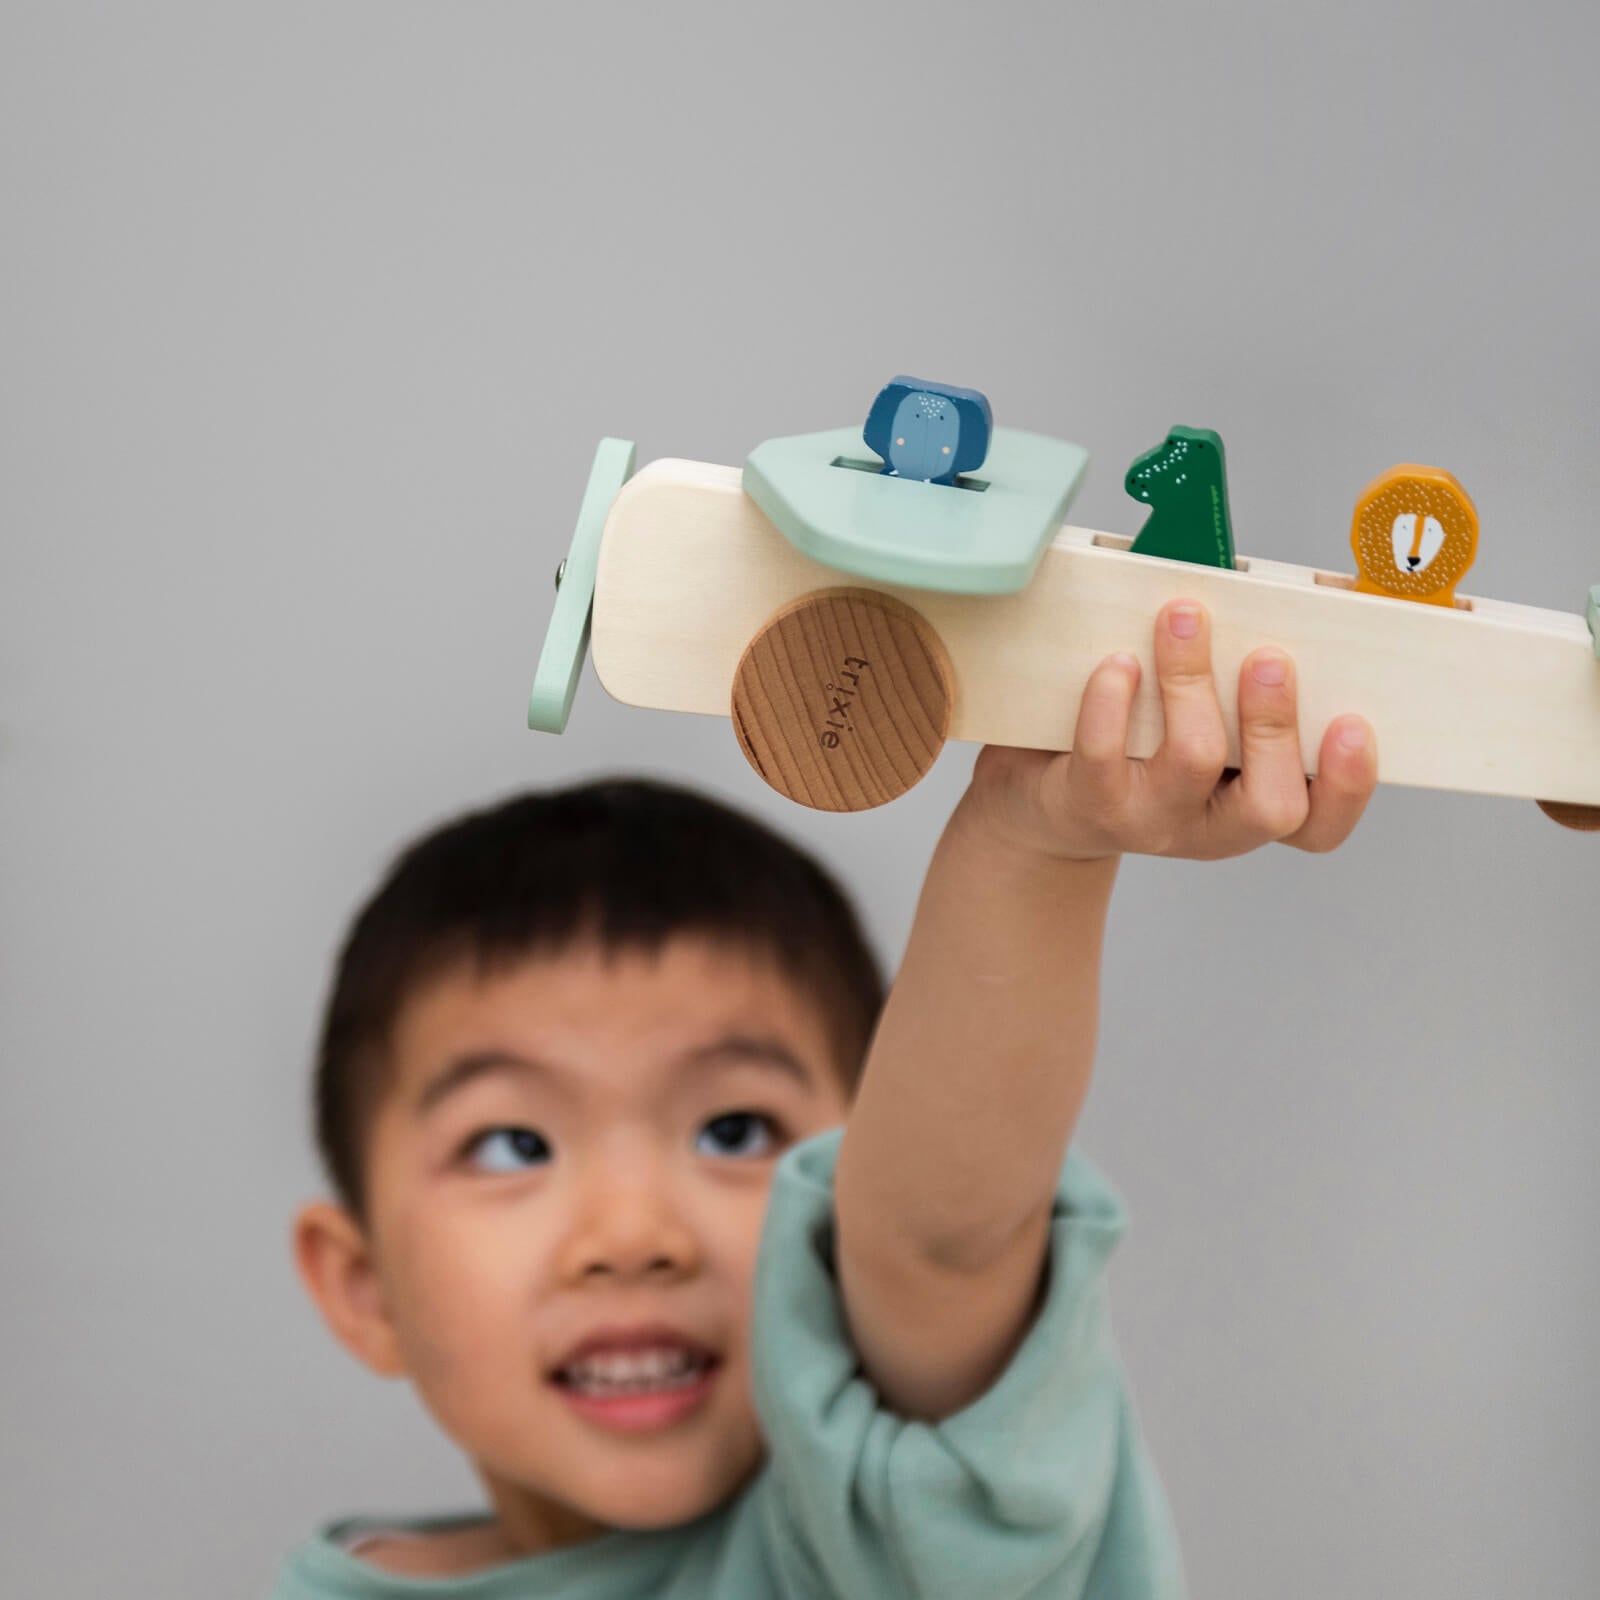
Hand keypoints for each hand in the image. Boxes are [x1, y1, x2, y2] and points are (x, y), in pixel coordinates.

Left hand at [965, 598, 1378, 862]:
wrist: (1041, 801)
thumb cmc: (1132, 748)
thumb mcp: (1196, 724)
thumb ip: (1236, 679)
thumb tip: (1261, 586)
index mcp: (1250, 806)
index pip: (1319, 824)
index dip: (1349, 784)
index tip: (1354, 722)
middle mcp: (1209, 828)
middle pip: (1271, 803)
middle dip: (1275, 722)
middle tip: (1268, 657)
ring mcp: (1149, 821)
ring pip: (1192, 760)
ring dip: (1192, 681)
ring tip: (1183, 619)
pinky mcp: (1090, 804)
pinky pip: (1105, 753)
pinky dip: (1113, 699)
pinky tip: (1117, 662)